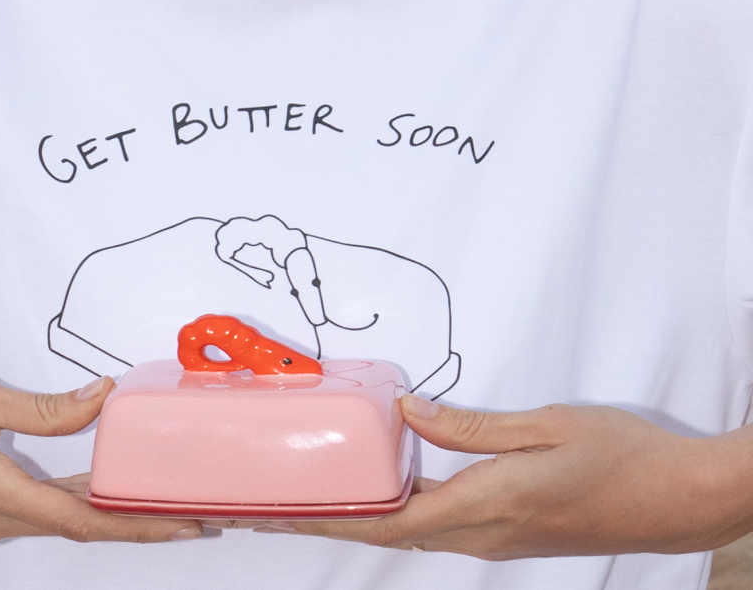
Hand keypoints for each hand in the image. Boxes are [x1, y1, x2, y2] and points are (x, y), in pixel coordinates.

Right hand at [0, 368, 201, 544]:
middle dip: (136, 522)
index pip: (80, 518)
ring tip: (160, 499)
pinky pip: (35, 511)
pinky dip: (76, 502)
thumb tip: (100, 399)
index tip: (182, 523)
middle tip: (192, 512)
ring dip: (109, 513)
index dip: (137, 523)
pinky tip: (103, 486)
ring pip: (57, 519)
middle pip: (77, 526)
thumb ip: (41, 407)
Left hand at [255, 396, 752, 558]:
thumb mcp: (546, 427)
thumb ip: (471, 427)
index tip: (278, 509)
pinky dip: (395, 509)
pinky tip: (383, 486)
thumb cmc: (621, 456)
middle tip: (273, 500)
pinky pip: (436, 523)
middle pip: (386, 530)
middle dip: (326, 517)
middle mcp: (482, 533)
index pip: (387, 519)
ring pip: (408, 530)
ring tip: (313, 493)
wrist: (680, 501)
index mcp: (486, 506)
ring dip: (357, 515)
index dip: (327, 516)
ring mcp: (496, 539)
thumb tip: (407, 414)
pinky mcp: (508, 532)